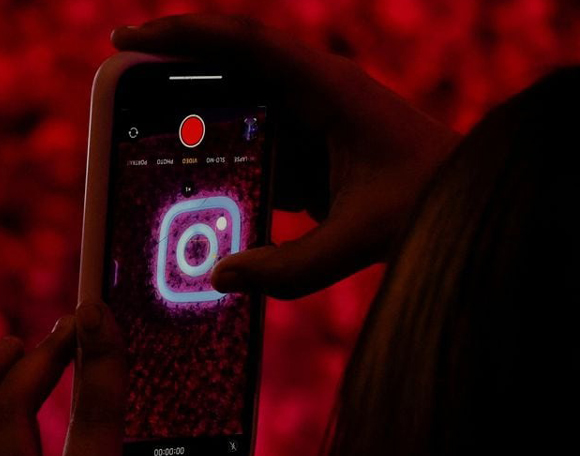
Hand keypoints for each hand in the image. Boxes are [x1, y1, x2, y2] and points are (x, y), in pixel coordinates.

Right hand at [113, 14, 461, 297]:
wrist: (474, 203)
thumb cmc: (432, 204)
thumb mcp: (358, 240)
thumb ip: (289, 268)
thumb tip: (223, 276)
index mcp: (328, 89)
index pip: (243, 44)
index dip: (181, 36)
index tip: (128, 42)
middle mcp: (318, 92)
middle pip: (231, 65)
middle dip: (175, 72)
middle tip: (123, 85)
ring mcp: (316, 118)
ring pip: (242, 108)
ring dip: (200, 121)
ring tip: (151, 141)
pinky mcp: (315, 148)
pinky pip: (260, 145)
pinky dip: (230, 160)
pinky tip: (205, 184)